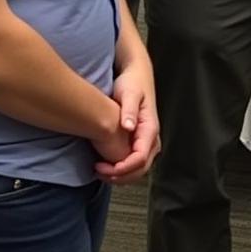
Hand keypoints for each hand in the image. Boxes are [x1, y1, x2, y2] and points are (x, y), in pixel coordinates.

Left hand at [94, 64, 160, 183]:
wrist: (136, 74)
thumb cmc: (132, 82)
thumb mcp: (129, 92)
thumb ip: (129, 110)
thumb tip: (128, 127)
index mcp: (150, 128)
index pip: (139, 158)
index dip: (122, 168)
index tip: (102, 168)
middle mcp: (152, 138)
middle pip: (141, 169)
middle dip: (120, 176)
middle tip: (98, 172)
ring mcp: (148, 140)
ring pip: (139, 169)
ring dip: (121, 176)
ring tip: (99, 171)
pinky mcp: (140, 140)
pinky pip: (135, 162)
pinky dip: (122, 170)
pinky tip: (106, 165)